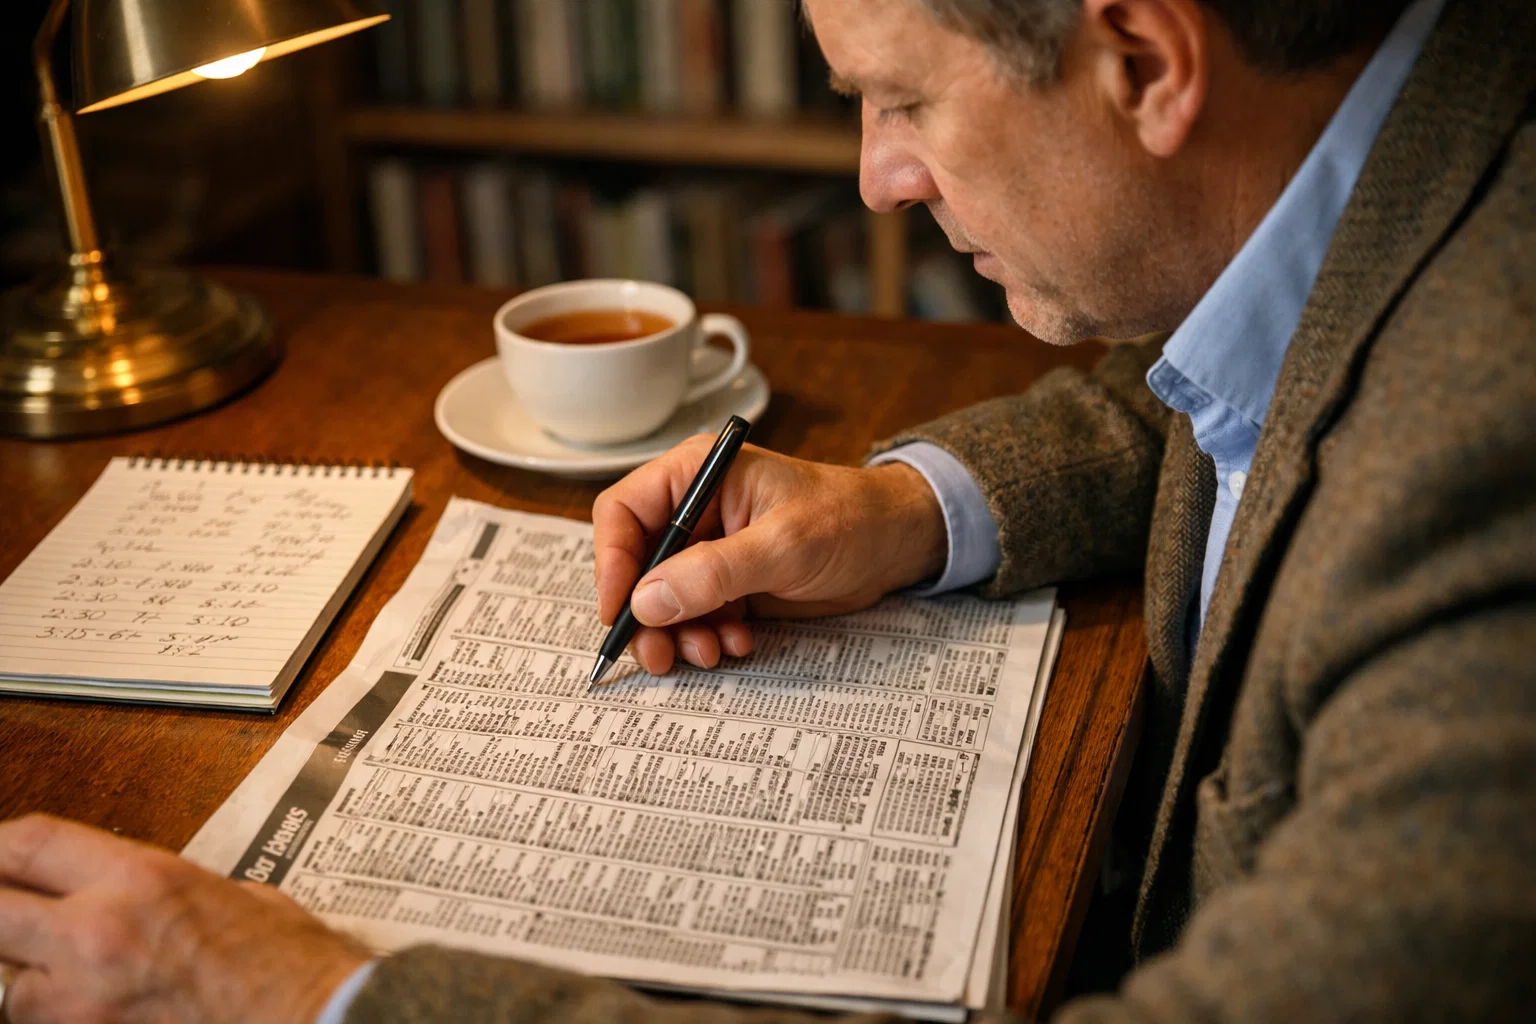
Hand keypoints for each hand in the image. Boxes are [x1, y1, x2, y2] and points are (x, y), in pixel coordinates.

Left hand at [0, 814, 367, 1023]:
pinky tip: (73, 1000)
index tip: (2, 851)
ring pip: (4, 982)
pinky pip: (38, 1021)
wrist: (304, 1013)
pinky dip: (45, 1010)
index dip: (1, 844)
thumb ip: (167, 887)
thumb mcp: (229, 890)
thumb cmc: (284, 957)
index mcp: (139, 878)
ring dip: (18, 972)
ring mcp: (82, 998)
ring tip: (46, 966)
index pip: (31, 843)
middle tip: (6, 904)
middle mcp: (98, 931)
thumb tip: (139, 891)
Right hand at [593, 438, 945, 674]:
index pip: (623, 512)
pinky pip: (695, 616)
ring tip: (709, 653)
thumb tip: (648, 600)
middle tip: (658, 654)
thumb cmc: (847, 518)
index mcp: (696, 474)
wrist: (895, 543)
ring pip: (663, 599)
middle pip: (636, 565)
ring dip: (677, 634)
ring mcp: (710, 549)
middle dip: (645, 614)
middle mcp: (694, 510)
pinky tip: (738, 644)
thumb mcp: (783, 544)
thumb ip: (714, 571)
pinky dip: (707, 637)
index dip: (612, 562)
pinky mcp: (728, 583)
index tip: (619, 609)